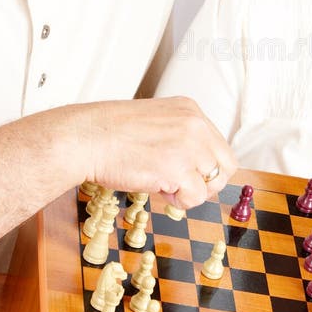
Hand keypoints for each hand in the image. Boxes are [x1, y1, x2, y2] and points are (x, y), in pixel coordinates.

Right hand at [88, 96, 237, 209]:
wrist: (85, 138)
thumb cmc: (109, 133)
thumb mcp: (156, 121)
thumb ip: (181, 136)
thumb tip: (198, 167)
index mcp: (190, 109)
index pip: (219, 145)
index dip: (206, 166)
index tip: (189, 173)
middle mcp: (195, 124)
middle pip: (226, 165)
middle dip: (208, 182)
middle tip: (183, 187)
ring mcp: (189, 146)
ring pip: (211, 184)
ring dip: (189, 191)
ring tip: (162, 183)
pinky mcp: (178, 169)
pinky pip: (195, 198)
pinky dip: (178, 201)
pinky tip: (157, 188)